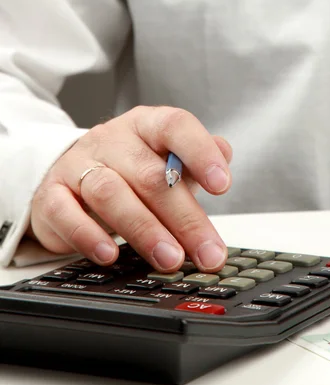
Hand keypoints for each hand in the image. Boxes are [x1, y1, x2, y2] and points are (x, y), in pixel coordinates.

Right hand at [30, 106, 231, 272]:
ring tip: (169, 258)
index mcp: (146, 126)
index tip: (222, 185)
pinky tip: (110, 255)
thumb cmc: (130, 169)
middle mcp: (112, 140)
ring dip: (144, 230)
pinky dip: (87, 236)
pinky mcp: (51, 195)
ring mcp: (79, 165)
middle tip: (207, 252)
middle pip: (150, 175)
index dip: (200, 152)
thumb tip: (224, 153)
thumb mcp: (166, 159)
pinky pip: (65, 213)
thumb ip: (195, 159)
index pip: (175, 126)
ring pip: (110, 193)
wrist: (72, 173)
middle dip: (184, 218)